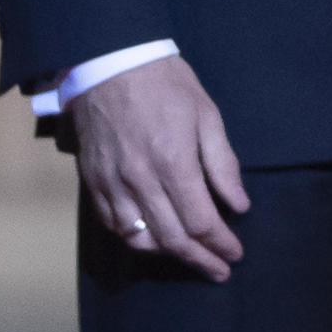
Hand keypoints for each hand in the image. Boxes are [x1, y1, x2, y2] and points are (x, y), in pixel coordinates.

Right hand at [74, 54, 249, 281]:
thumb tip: (239, 206)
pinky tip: (152, 239)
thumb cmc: (166, 84)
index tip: (235, 254)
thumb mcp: (207, 116)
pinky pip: (112, 224)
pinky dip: (134, 238)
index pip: (201, 222)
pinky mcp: (92, 180)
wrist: (109, 61)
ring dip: (167, 254)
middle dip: (200, 260)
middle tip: (219, 271)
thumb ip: (223, 165)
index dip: (221, 244)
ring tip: (189, 256)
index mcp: (173, 163)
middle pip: (172, 239)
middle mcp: (140, 180)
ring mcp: (112, 183)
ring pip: (138, 238)